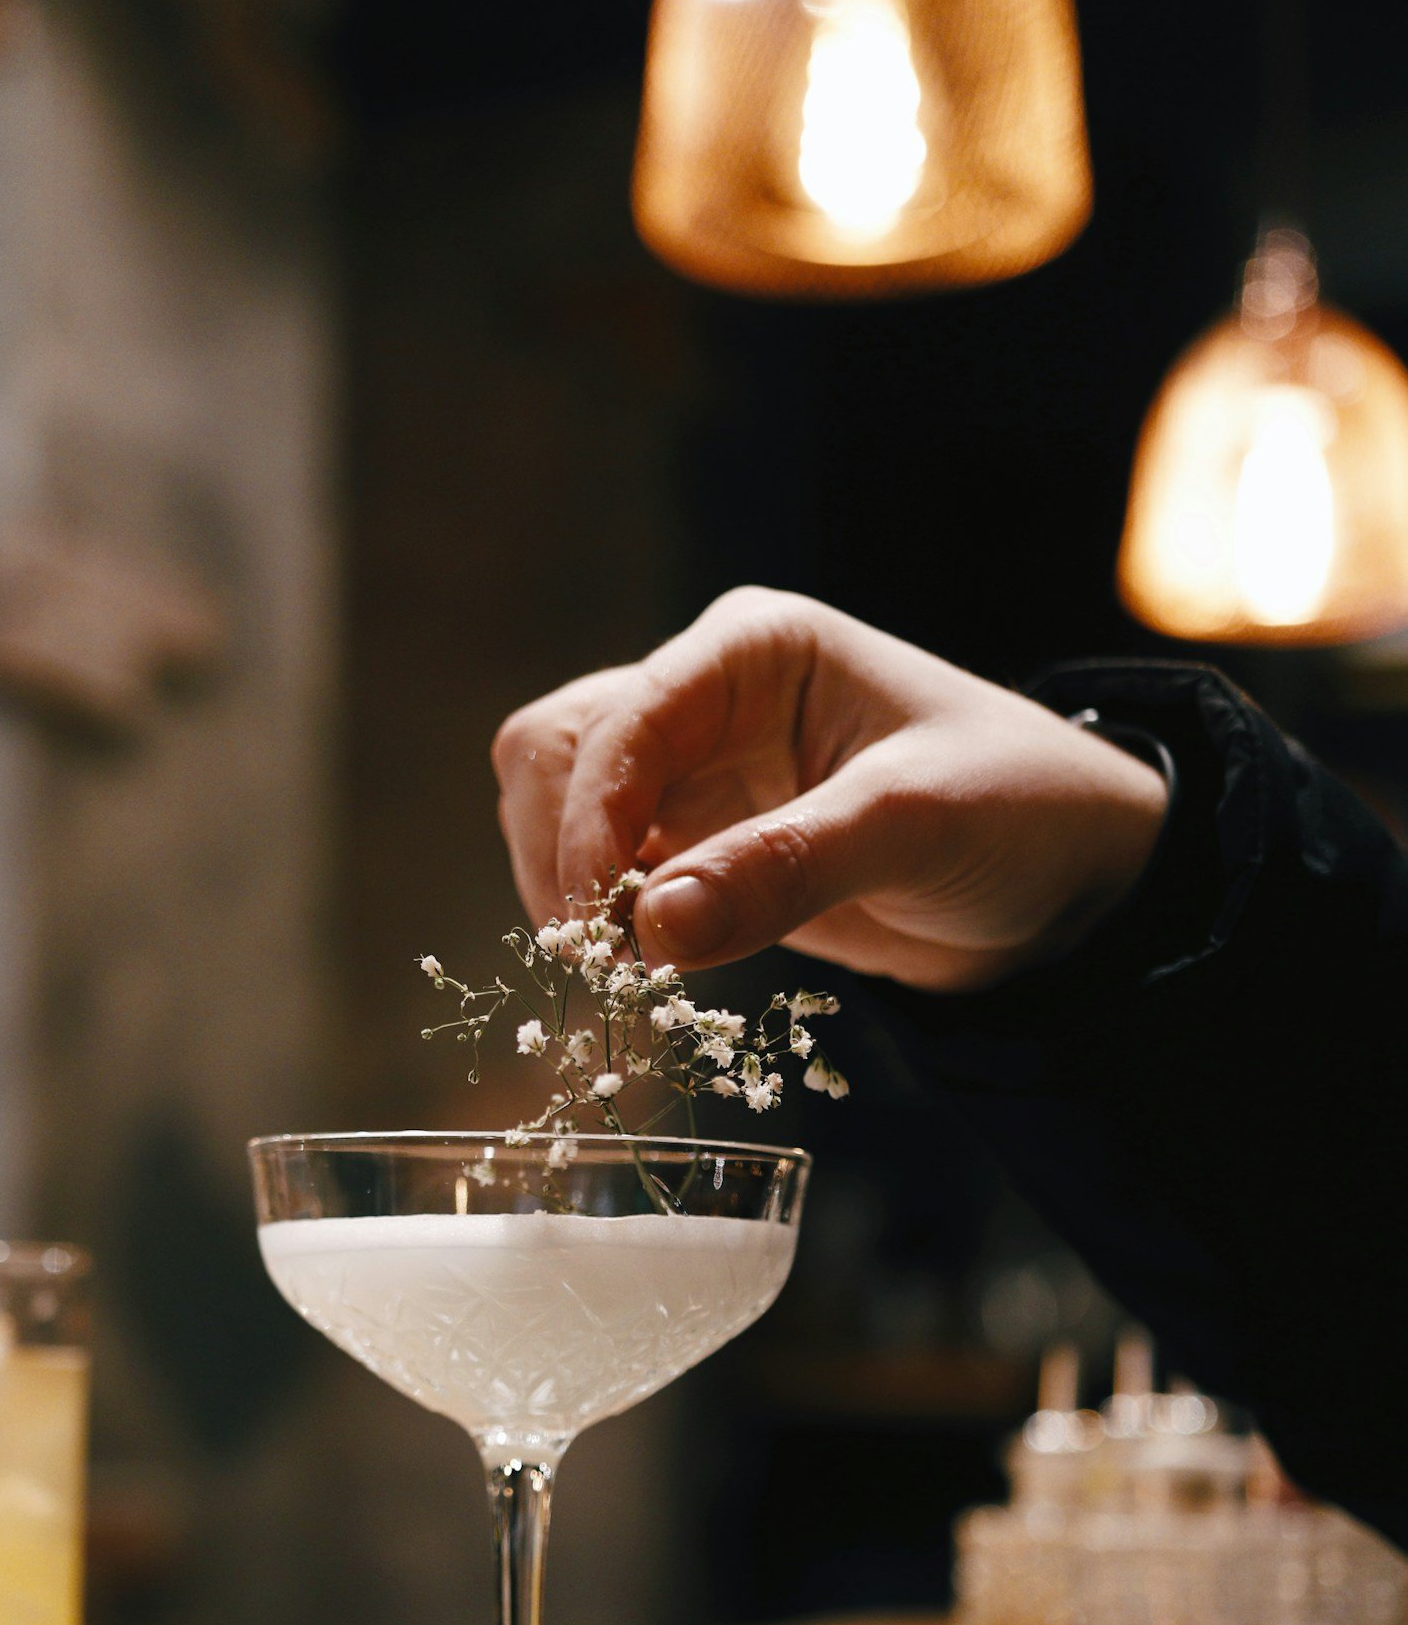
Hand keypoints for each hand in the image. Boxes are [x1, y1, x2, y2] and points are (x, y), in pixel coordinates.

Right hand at [491, 588, 1168, 992]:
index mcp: (753, 650)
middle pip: (554, 752)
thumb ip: (783, 868)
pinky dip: (606, 925)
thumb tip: (654, 928)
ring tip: (628, 972)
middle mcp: (706, 696)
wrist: (1070, 879)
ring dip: (569, 891)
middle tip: (601, 957)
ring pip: (561, 810)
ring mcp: (696, 771)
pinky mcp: (702, 844)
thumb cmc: (1018, 810)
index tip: (604, 924)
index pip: (618, 721)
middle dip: (559, 851)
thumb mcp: (912, 827)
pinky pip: (609, 875)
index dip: (588, 821)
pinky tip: (646, 975)